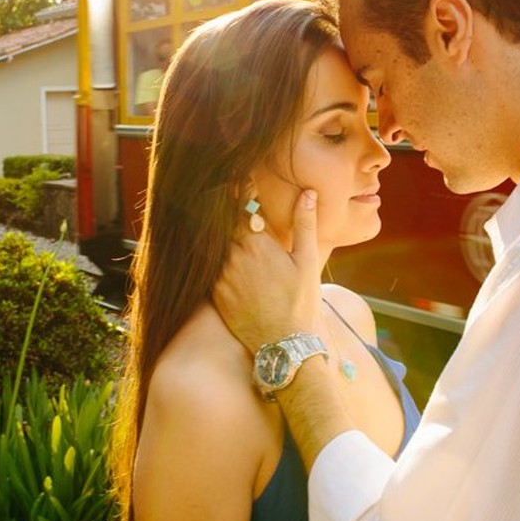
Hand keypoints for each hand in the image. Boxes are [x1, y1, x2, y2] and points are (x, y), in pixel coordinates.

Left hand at [213, 189, 321, 352]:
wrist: (283, 345)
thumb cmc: (300, 302)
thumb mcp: (308, 261)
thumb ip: (304, 224)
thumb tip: (308, 192)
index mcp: (255, 243)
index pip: (241, 206)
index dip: (240, 189)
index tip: (238, 175)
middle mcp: (232, 256)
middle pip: (223, 223)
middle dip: (227, 209)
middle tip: (223, 191)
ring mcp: (220, 275)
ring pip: (215, 244)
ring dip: (218, 232)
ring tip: (215, 217)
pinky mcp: (214, 292)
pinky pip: (211, 266)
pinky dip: (214, 256)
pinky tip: (217, 253)